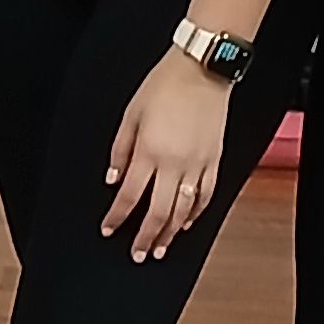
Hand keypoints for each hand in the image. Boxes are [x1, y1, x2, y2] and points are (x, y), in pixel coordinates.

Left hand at [103, 52, 235, 263]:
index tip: (109, 230)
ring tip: (161, 249)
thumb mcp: (131, 114)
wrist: (203, 69)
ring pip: (183, 210)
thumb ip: (120, 149)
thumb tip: (113, 179)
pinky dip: (196, 213)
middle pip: (157, 212)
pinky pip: (206, 195)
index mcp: (149, 151)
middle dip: (145, 237)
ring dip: (170, 233)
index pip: (129, 196)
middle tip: (138, 254)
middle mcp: (174, 163)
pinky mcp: (215, 160)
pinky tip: (186, 223)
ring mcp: (198, 164)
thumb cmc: (164, 86)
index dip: (117, 217)